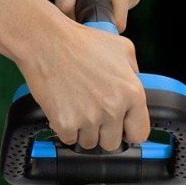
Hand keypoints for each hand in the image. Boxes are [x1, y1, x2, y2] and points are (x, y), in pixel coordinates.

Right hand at [17, 16, 150, 150]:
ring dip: (83, 130)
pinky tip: (64, 108)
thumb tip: (135, 85)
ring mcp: (89, 118)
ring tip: (77, 107)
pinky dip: (65, 128)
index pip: (139, 133)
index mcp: (132, 93)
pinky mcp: (66, 123)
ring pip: (89, 143)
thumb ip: (134, 71)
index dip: (129, 131)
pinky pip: (69, 139)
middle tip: (93, 112)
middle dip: (103, 131)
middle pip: (112, 143)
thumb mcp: (122, 48)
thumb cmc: (82, 42)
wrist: (46, 41)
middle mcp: (113, 109)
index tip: (121, 128)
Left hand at [53, 0, 144, 31]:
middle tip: (83, 3)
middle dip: (100, 18)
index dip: (100, 28)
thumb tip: (74, 36)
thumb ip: (68, 13)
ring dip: (105, 11)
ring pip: (121, 15)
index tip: (84, 25)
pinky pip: (123, 7)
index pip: (117, 24)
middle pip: (118, 20)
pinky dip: (110, 5)